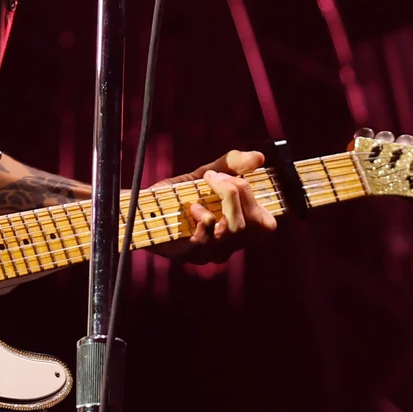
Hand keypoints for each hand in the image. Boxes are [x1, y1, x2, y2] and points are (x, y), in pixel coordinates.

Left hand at [148, 150, 275, 263]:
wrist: (144, 207)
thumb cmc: (179, 194)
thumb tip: (259, 157)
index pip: (267, 223)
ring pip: (235, 228)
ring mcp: (211, 252)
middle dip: (240, 192)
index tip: (240, 177)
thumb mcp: (208, 173)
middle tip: (217, 177)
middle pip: (258, 224)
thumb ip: (233, 164)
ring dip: (223, 198)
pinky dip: (203, 214)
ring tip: (204, 186)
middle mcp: (230, 245)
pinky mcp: (190, 254)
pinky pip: (208, 236)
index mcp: (239, 229)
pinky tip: (192, 206)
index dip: (261, 199)